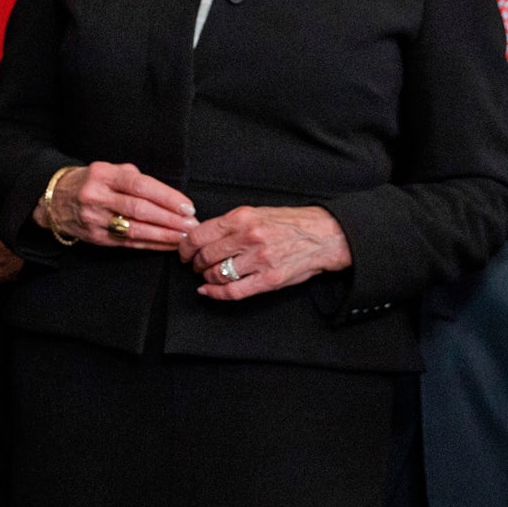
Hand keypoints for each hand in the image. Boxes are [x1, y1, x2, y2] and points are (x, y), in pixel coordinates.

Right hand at [35, 162, 194, 247]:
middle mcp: (96, 197)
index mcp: (103, 175)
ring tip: (184, 237)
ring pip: (135, 229)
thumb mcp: (109, 170)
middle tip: (191, 224)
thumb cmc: (91, 182)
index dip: (167, 197)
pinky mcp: (96, 237)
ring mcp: (94, 219)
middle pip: (139, 209)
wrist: (55, 200)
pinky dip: (151, 244)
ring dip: (164, 235)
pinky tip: (167, 244)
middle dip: (169, 219)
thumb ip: (135, 179)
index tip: (187, 206)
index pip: (140, 186)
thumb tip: (170, 197)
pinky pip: (128, 242)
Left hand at [181, 205, 350, 300]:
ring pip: (216, 274)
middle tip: (194, 265)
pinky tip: (208, 291)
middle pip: (205, 256)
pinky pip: (233, 291)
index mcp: (242, 218)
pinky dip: (215, 293)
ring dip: (206, 277)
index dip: (184, 247)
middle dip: (194, 264)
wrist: (324, 235)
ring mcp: (259, 260)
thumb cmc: (289, 224)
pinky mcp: (269, 279)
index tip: (183, 252)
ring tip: (208, 275)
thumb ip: (230, 224)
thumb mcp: (257, 213)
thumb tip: (200, 236)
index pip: (199, 235)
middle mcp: (249, 237)